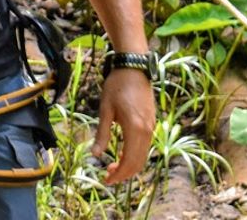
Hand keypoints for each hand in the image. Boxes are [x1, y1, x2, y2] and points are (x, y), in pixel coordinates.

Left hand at [92, 67, 155, 184]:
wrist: (133, 68)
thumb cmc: (116, 86)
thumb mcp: (105, 110)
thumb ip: (102, 134)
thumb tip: (95, 155)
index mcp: (135, 129)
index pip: (129, 161)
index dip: (119, 174)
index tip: (106, 180)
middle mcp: (147, 131)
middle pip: (138, 163)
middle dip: (124, 174)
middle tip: (108, 177)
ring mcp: (152, 127)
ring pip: (144, 156)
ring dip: (130, 165)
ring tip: (113, 167)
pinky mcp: (152, 123)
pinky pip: (146, 147)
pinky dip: (135, 156)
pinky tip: (122, 154)